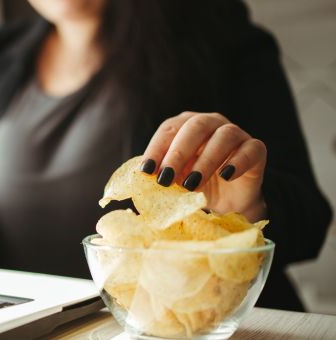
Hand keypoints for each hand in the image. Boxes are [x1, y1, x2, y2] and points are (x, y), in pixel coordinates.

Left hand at [140, 112, 266, 220]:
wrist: (227, 201)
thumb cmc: (194, 183)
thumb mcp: (174, 179)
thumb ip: (159, 173)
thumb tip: (138, 178)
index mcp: (186, 125)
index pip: (169, 129)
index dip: (156, 148)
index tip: (146, 171)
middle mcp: (211, 123)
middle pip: (195, 127)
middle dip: (178, 153)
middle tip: (166, 178)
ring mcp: (236, 134)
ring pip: (223, 137)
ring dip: (205, 160)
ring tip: (192, 185)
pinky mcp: (256, 149)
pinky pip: (250, 149)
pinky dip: (238, 162)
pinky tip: (226, 176)